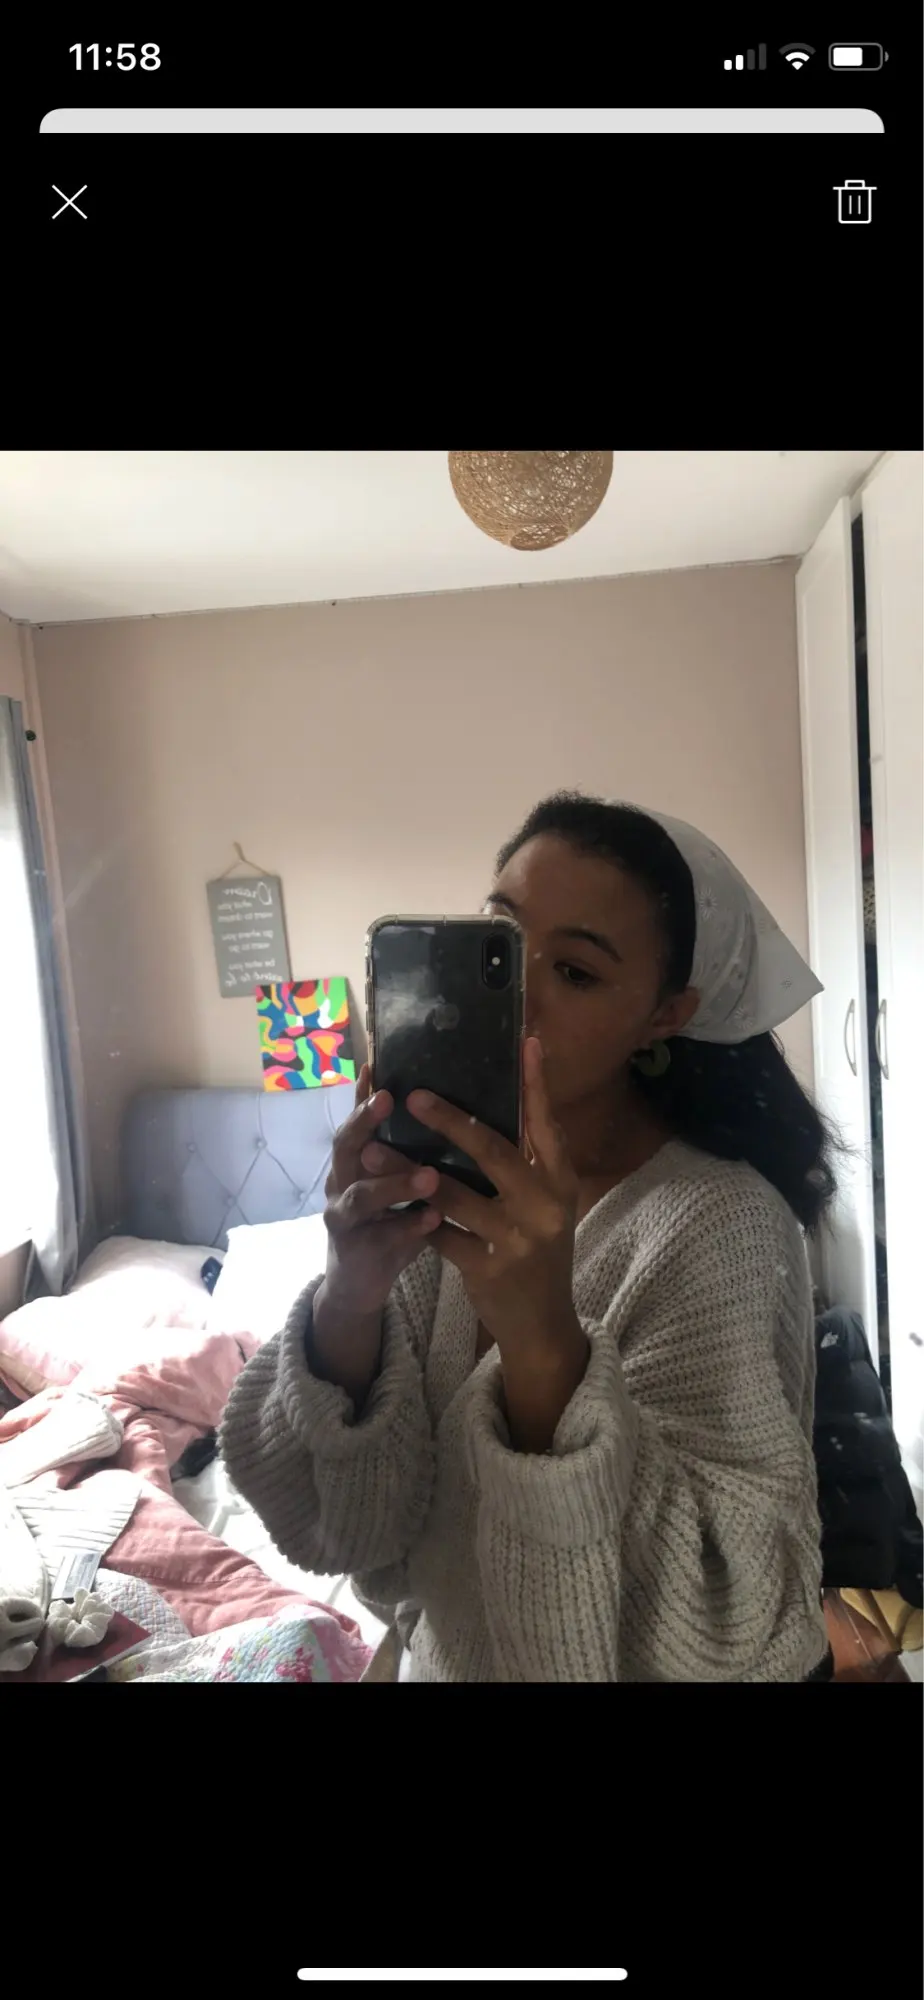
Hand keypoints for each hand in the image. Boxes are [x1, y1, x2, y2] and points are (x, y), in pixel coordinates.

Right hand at [321, 1063, 440, 1319]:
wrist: (357, 1285)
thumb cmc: (385, 1221)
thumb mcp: (390, 1180)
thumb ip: (403, 1147)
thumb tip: (437, 1100)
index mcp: (351, 1161)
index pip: (354, 1121)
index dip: (361, 1096)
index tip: (375, 1068)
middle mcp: (340, 1183)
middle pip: (345, 1147)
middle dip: (364, 1123)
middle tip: (388, 1100)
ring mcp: (344, 1219)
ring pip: (361, 1195)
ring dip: (395, 1182)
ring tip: (430, 1174)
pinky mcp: (357, 1253)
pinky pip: (383, 1238)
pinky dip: (408, 1227)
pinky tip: (434, 1218)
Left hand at [398, 1038, 580, 1360]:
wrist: (543, 1326)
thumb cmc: (539, 1253)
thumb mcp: (548, 1206)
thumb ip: (532, 1163)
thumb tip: (509, 1103)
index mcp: (561, 1183)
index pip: (548, 1125)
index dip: (537, 1084)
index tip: (526, 1041)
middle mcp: (545, 1207)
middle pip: (493, 1152)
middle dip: (450, 1121)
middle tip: (413, 1095)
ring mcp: (516, 1239)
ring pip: (453, 1194)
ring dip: (407, 1171)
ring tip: (373, 1151)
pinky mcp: (486, 1268)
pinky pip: (439, 1235)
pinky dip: (412, 1217)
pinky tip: (383, 1203)